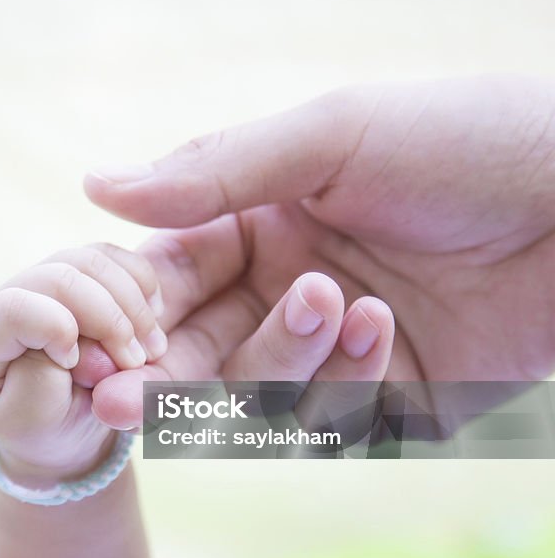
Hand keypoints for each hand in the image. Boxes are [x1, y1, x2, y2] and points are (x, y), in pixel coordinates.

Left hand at [0, 244, 166, 484]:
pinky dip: (141, 283)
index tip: (76, 365)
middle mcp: (8, 300)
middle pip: (60, 279)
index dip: (54, 328)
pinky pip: (113, 257)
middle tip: (137, 363)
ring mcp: (43, 282)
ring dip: (132, 304)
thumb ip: (41, 384)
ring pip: (91, 261)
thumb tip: (77, 345)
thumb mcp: (34, 422)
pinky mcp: (78, 274)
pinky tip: (153, 319)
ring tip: (153, 350)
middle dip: (110, 319)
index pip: (11, 309)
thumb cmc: (41, 425)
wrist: (58, 423)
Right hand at [84, 74, 554, 428]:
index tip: (93, 347)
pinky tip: (387, 325)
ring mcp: (334, 351)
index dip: (127, 316)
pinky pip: (329, 421)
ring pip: (253, 397)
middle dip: (161, 379)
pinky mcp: (389, 401)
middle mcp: (284, 290)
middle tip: (122, 398)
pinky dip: (346, 383)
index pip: (165, 281)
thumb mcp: (331, 136)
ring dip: (277, 363)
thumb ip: (211, 173)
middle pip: (192, 356)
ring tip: (340, 302)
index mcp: (256, 224)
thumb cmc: (464, 144)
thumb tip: (93, 185)